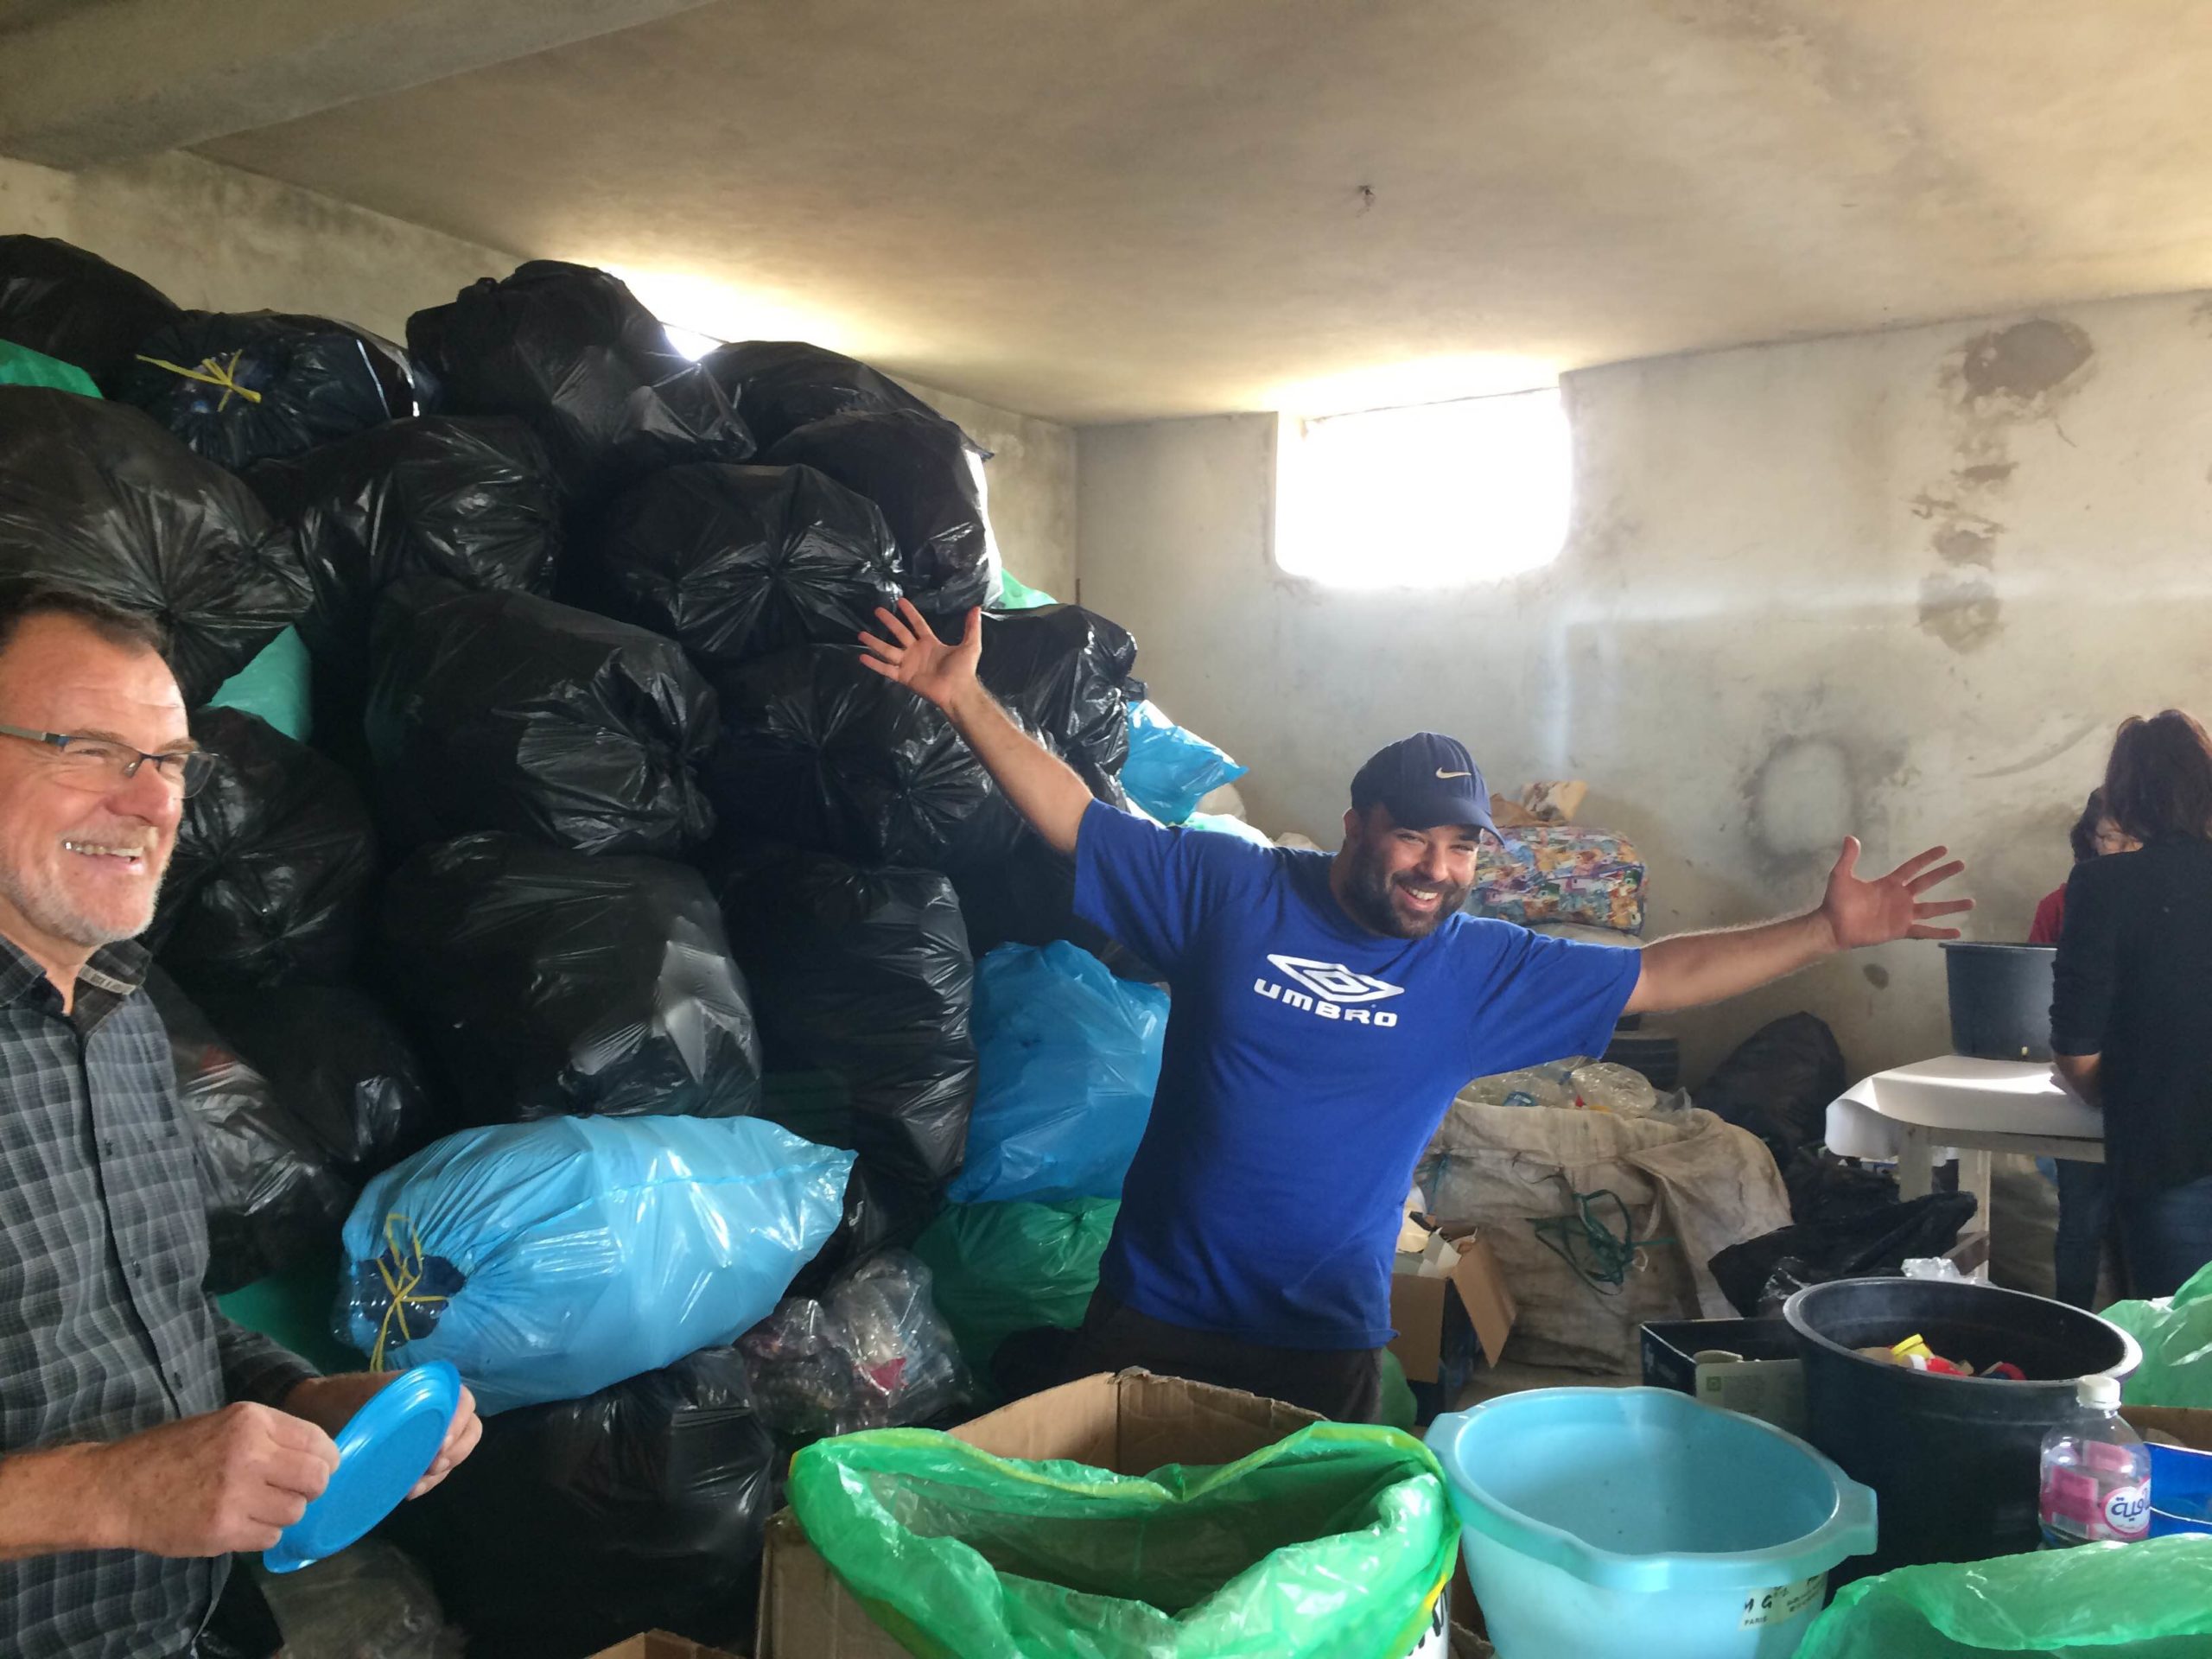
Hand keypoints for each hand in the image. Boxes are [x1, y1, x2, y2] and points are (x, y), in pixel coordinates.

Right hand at [87, 1402, 337, 1556]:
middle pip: (316, 1479)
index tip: (319, 1468)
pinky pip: (270, 1537)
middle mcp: (250, 1454)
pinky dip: (261, 1534)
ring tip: (254, 1507)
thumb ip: (270, 1437)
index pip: (318, 1442)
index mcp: (252, 1421)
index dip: (325, 1460)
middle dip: (310, 1488)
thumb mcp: (224, 1424)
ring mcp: (236, 1494)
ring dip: (281, 1513)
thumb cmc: (172, 1453)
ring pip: (296, 1511)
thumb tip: (320, 1456)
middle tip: (290, 1492)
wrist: (116, 1487)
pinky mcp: (223, 1530)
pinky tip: (237, 1523)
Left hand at [282, 1373, 481, 1498]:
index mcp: (426, 1388)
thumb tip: (396, 1443)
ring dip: (442, 1470)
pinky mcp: (415, 1450)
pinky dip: (429, 1479)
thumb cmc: (338, 1400)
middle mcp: (433, 1407)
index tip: (439, 1446)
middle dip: (457, 1451)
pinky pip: (436, 1465)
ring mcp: (426, 1430)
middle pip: (468, 1427)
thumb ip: (383, 1414)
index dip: (459, 1423)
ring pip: (454, 1450)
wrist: (315, 1409)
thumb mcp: (362, 1400)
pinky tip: (410, 1490)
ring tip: (416, 1486)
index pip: (462, 1401)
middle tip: (432, 1467)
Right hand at [858, 599, 981, 710]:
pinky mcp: (904, 677)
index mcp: (930, 643)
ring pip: (888, 650)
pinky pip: (886, 669)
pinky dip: (874, 664)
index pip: (917, 624)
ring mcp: (909, 664)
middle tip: (877, 610)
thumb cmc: (963, 669)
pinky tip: (862, 656)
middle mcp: (916, 651)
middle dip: (888, 622)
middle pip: (899, 633)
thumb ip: (971, 627)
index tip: (900, 601)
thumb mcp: (971, 645)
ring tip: (861, 633)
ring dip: (875, 642)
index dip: (909, 613)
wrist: (958, 691)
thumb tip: (976, 608)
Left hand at [1819, 837, 1971, 948]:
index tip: (1944, 850)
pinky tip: (1957, 931)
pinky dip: (1940, 932)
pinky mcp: (1901, 929)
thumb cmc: (1837, 902)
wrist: (1833, 926)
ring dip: (1951, 905)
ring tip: (1971, 902)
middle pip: (1927, 883)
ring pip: (1933, 908)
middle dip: (1944, 873)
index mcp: (1889, 883)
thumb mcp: (1841, 876)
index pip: (1912, 867)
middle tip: (1962, 864)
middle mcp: (1900, 897)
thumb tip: (1850, 837)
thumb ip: (1848, 858)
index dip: (1927, 859)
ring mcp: (1902, 914)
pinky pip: (1925, 931)